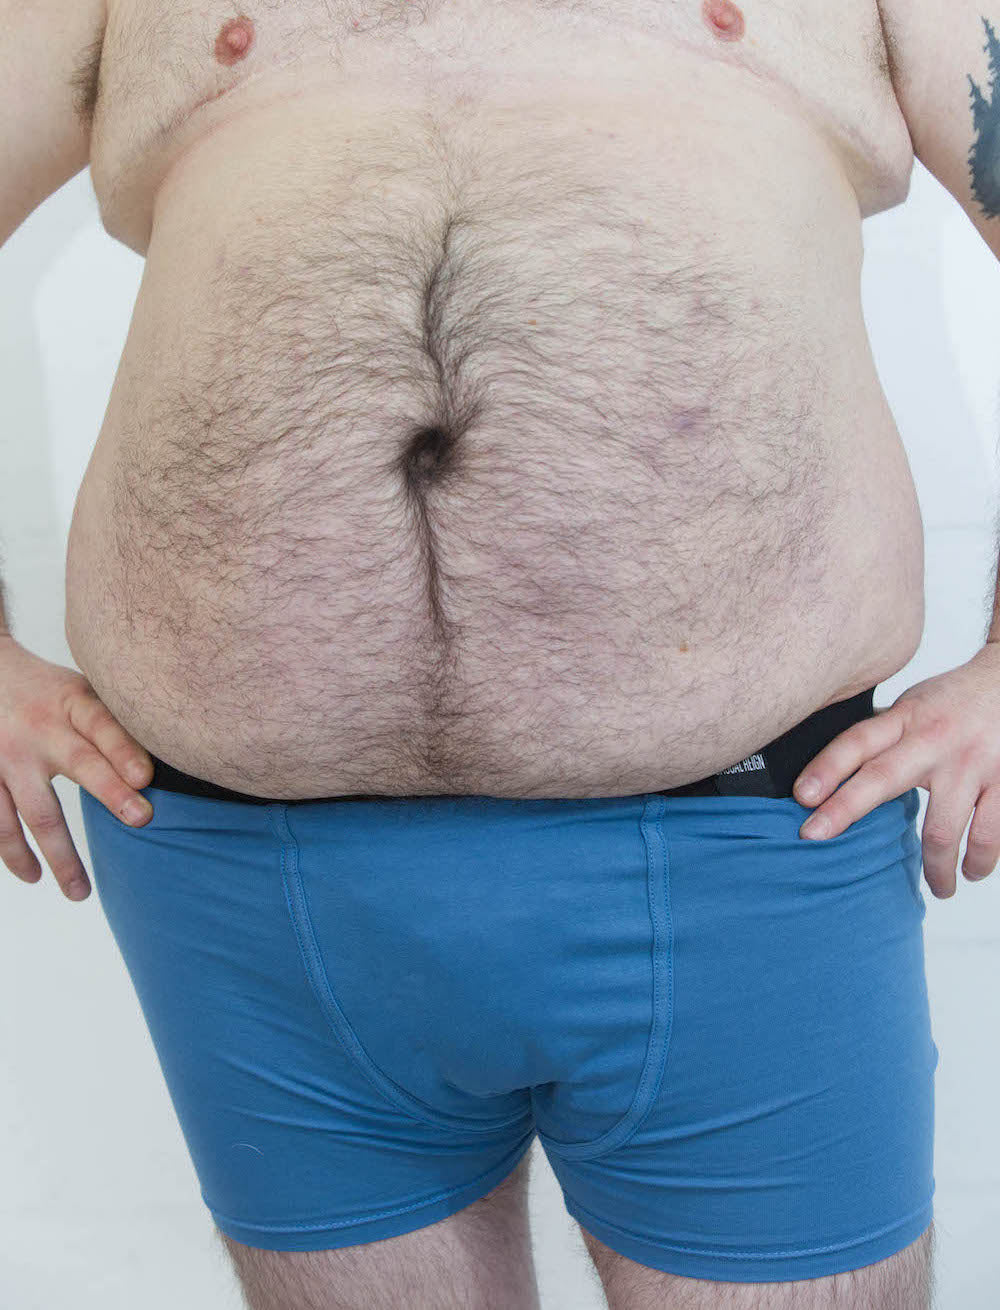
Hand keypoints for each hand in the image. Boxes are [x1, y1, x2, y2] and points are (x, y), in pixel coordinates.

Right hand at [0, 637, 154, 901]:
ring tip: (80, 891)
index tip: (148, 777)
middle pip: (79, 764)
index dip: (124, 749)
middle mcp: (40, 729)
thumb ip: (117, 723)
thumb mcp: (83, 691)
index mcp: (72, 703)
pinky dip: (13, 852)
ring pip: (36, 811)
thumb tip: (175, 756)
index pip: (103, 724)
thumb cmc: (49, 693)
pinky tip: (32, 875)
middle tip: (141, 820)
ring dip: (59, 854)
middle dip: (111, 793)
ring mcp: (7, 756)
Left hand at [791, 644, 999, 897]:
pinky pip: (990, 832)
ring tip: (941, 888)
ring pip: (942, 828)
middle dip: (845, 810)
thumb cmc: (954, 702)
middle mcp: (934, 739)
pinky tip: (974, 870)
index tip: (801, 797)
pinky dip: (982, 859)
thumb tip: (831, 776)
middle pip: (882, 778)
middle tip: (815, 838)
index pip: (857, 741)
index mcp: (907, 719)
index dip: (826, 767)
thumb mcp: (912, 707)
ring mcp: (971, 762)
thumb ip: (881, 737)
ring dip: (937, 867)